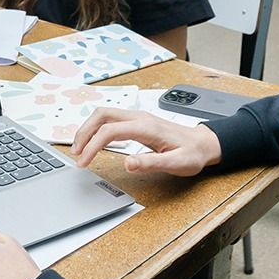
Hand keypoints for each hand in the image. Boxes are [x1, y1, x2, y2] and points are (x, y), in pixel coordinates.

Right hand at [71, 107, 221, 175]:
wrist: (204, 143)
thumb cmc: (192, 154)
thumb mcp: (176, 163)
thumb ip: (152, 163)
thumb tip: (127, 163)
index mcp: (146, 127)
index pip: (109, 131)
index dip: (92, 146)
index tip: (83, 163)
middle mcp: (139, 117)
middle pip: (101, 115)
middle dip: (84, 132)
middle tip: (75, 153)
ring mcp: (138, 117)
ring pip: (104, 114)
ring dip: (88, 128)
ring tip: (79, 148)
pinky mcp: (137, 121)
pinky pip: (111, 119)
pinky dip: (96, 128)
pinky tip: (94, 141)